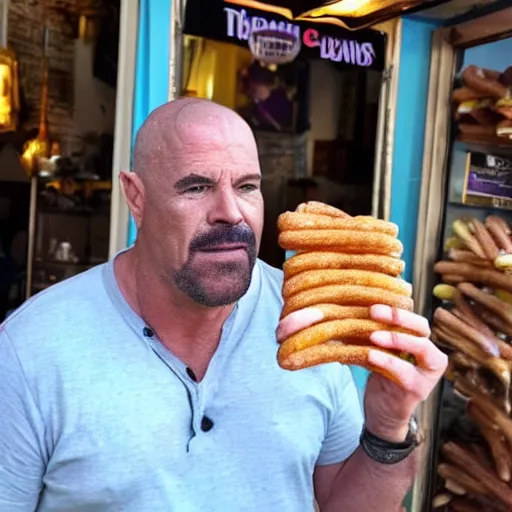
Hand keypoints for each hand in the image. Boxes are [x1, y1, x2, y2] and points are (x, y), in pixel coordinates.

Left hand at [363, 304, 446, 441]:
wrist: (382, 412)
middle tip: (374, 311)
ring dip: (396, 338)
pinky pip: (405, 371)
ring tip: (374, 335)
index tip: (375, 302)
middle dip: (399, 317)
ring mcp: (428, 373)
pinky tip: (370, 354)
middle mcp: (430, 353)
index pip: (414, 316)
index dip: (397, 308)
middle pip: (422, 327)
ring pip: (421, 347)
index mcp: (421, 340)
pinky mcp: (418, 389)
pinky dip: (387, 361)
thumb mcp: (378, 349)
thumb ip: (374, 332)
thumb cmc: (380, 374)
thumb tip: (350, 308)